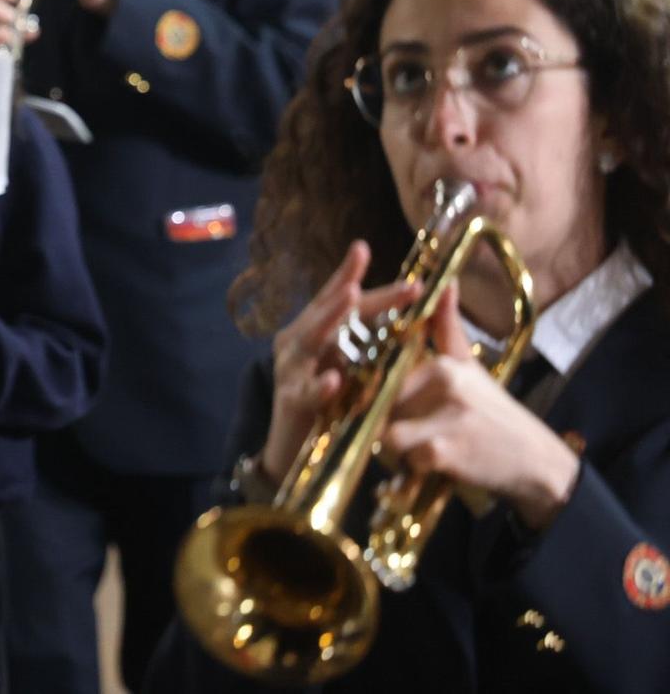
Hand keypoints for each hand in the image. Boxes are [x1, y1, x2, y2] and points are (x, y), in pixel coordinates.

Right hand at [260, 242, 420, 483]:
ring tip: (351, 296)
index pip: (333, 298)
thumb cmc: (327, 405)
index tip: (363, 248)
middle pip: (326, 311)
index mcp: (313, 333)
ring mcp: (291, 372)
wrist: (294, 453)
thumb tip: (410, 317)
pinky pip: (306, 392)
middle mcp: (297, 344)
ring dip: (331, 317)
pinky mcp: (292, 403)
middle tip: (370, 265)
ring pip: (310, 338)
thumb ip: (370, 344)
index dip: (347, 273)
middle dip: (350, 288)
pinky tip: (333, 379)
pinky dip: (319, 385)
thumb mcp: (349, 369)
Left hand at [378, 282, 580, 529]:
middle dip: (384, 423)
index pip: (381, 375)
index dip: (374, 395)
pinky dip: (415, 467)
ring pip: (386, 433)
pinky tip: (436, 464)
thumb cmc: (493, 413)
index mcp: (440, 364)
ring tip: (420, 448)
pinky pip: (406, 459)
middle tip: (408, 433)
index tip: (385, 407)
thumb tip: (446, 282)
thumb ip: (447, 329)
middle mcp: (442, 384)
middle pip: (379, 405)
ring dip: (396, 448)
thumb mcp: (470, 367)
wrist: (537, 460)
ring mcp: (445, 417)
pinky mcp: (445, 451)